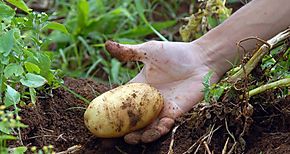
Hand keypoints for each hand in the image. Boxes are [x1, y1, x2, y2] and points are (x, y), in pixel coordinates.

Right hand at [105, 40, 219, 143]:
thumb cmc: (176, 53)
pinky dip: (158, 131)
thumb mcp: (149, 51)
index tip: (95, 120)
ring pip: (146, 127)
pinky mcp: (175, 113)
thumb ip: (128, 52)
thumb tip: (105, 45)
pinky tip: (153, 131)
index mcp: (139, 87)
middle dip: (119, 130)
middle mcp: (148, 101)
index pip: (119, 101)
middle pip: (130, 119)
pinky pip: (163, 126)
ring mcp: (161, 108)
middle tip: (107, 139)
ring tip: (130, 139)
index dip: (108, 111)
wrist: (201, 60)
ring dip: (138, 136)